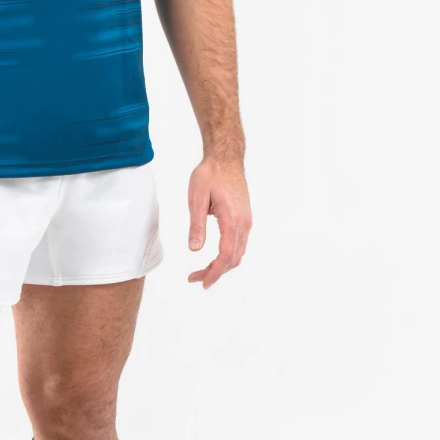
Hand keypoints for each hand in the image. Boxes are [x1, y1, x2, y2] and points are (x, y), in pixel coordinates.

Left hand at [187, 156, 250, 287]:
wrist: (226, 158)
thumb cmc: (210, 175)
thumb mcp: (197, 198)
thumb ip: (196, 225)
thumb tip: (194, 249)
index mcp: (232, 220)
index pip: (225, 255)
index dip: (214, 272)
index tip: (201, 282)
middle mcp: (243, 223)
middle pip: (233, 259)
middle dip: (215, 272)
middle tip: (195, 278)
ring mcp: (246, 221)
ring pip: (237, 253)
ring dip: (222, 265)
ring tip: (202, 271)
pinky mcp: (244, 218)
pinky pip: (239, 244)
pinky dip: (227, 255)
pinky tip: (215, 257)